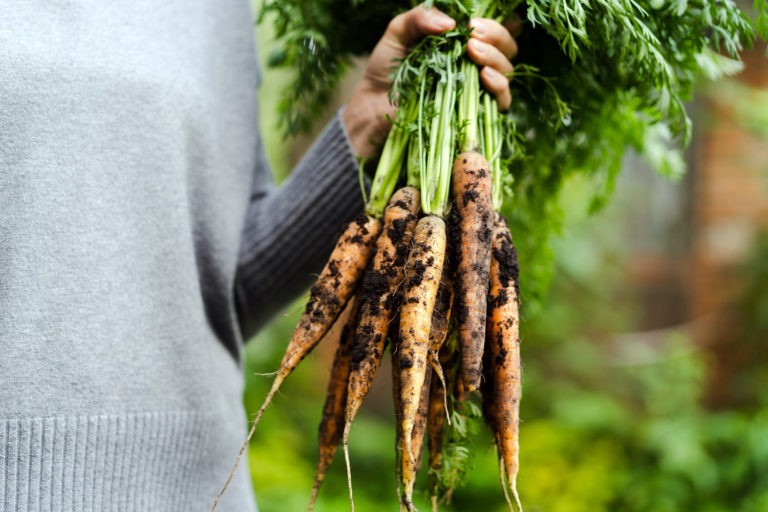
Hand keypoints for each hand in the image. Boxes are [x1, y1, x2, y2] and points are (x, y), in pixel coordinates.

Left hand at [344, 5, 518, 157]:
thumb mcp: (397, 34)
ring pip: (507, 70)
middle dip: (496, 35)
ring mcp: (475, 89)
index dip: (499, 21)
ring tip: (473, 52)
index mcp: (460, 42)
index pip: (493, 28)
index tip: (477, 19)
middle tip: (474, 33)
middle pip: (507, 47)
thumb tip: (451, 24)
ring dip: (496, 57)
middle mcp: (473, 64)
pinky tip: (484, 76)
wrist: (371, 109)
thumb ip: (420, 18)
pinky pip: (502, 101)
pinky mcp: (473, 113)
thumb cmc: (385, 71)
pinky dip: (500, 86)